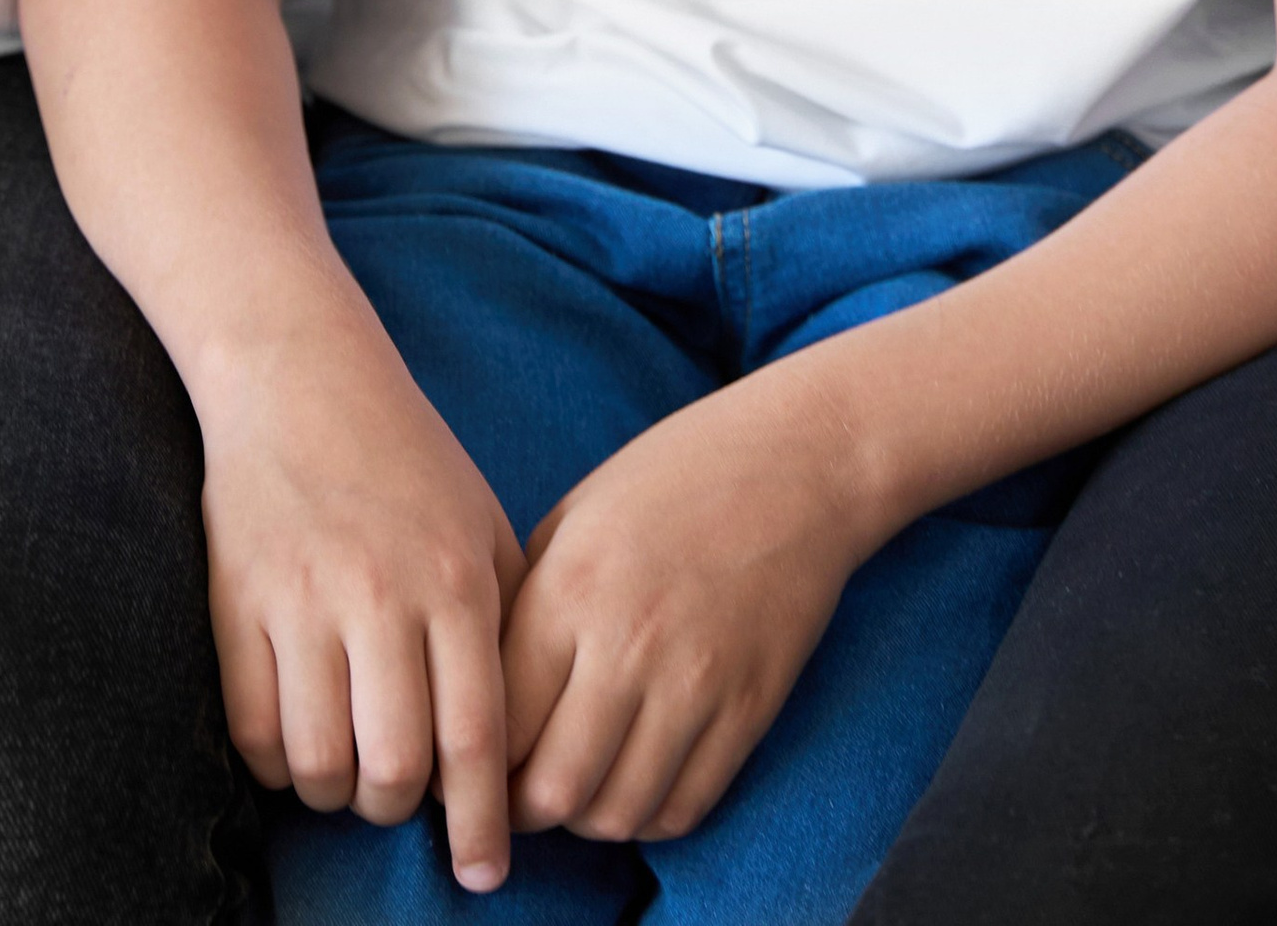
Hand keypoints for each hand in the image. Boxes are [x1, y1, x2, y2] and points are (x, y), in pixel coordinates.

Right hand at [200, 323, 528, 894]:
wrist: (303, 377)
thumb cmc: (408, 461)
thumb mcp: (484, 524)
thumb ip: (505, 623)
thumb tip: (515, 742)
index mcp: (457, 580)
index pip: (476, 740)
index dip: (480, 826)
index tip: (486, 875)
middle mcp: (383, 596)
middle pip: (395, 769)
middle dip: (399, 809)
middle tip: (401, 796)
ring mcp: (302, 602)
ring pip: (319, 765)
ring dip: (335, 791)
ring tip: (348, 768)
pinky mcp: (234, 605)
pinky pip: (252, 733)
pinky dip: (275, 763)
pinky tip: (297, 736)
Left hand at [502, 366, 878, 844]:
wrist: (800, 459)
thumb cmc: (676, 476)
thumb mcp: (577, 515)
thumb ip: (526, 605)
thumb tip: (483, 696)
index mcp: (570, 589)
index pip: (496, 726)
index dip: (476, 762)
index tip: (479, 763)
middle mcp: (628, 643)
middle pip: (551, 791)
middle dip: (525, 810)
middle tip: (523, 793)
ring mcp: (697, 680)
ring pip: (618, 814)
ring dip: (588, 818)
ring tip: (584, 785)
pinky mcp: (752, 705)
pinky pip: (686, 807)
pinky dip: (650, 816)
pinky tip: (640, 780)